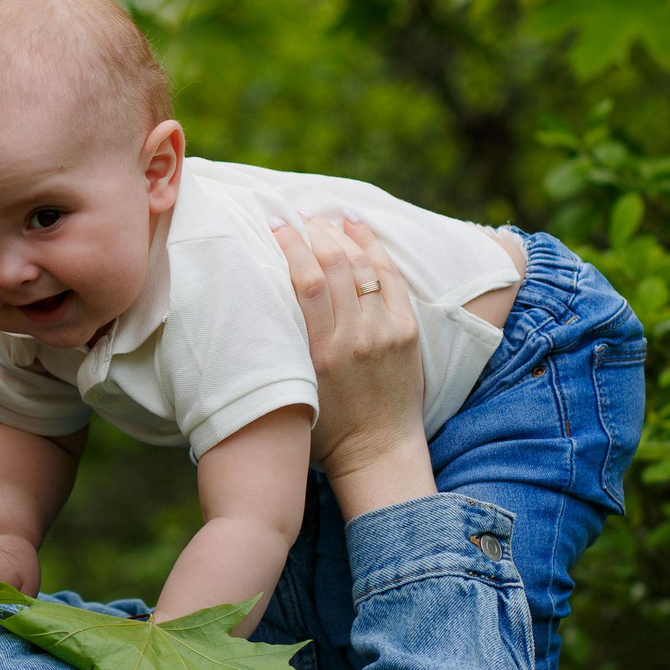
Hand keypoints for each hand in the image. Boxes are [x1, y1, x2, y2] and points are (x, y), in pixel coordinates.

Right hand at [270, 210, 434, 518]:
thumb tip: (263, 299)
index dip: (290, 244)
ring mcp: (385, 331)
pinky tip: (357, 227)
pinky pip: (390, 277)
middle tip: (295, 216)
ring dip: (341, 234)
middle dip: (312, 232)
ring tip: (322, 217)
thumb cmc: (325, 427)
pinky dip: (374, 248)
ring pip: (363, 265)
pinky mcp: (406, 331)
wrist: (378, 453)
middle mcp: (354, 336)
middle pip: (334, 264)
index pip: (305, 280)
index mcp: (320, 351)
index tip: (274, 224)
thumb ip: (286, 345)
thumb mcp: (295, 387)